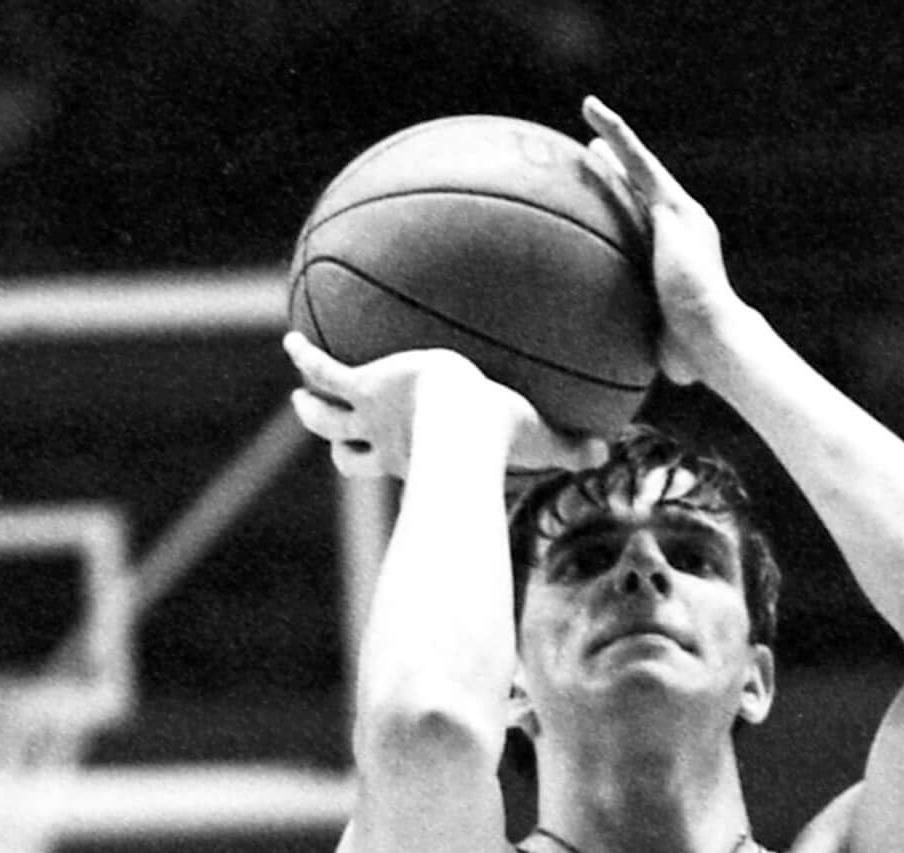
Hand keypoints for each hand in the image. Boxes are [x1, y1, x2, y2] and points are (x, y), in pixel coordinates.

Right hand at [283, 334, 604, 480]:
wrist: (464, 420)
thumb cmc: (500, 437)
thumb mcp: (537, 438)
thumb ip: (569, 445)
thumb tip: (610, 452)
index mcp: (412, 456)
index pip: (388, 463)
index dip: (373, 461)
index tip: (366, 455)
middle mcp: (384, 442)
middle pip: (344, 448)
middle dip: (332, 435)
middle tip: (318, 419)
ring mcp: (369, 415)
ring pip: (324, 415)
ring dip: (311, 404)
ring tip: (300, 386)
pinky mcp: (364, 385)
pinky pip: (325, 369)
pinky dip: (306, 355)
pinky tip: (293, 338)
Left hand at [579, 95, 746, 389]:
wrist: (713, 337)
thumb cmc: (692, 355)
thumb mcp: (656, 346)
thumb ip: (638, 348)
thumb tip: (609, 383)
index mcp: (680, 254)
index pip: (648, 221)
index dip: (628, 204)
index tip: (607, 194)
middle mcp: (684, 225)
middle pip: (644, 186)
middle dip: (619, 166)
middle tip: (592, 150)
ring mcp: (680, 212)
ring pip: (641, 164)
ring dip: (614, 137)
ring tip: (588, 109)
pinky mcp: (672, 206)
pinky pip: (637, 162)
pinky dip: (616, 137)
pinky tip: (591, 117)